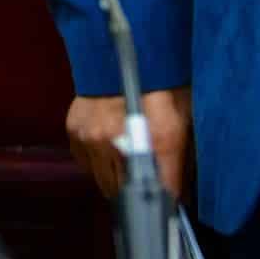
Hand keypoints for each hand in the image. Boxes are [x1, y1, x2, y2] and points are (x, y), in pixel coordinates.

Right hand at [67, 88, 192, 201]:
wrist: (119, 53)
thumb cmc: (159, 84)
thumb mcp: (184, 117)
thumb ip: (184, 156)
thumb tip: (181, 193)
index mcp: (160, 138)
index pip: (164, 189)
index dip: (169, 200)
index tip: (170, 205)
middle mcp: (120, 142)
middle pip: (129, 192)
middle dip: (139, 192)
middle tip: (147, 183)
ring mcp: (93, 137)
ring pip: (104, 182)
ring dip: (116, 180)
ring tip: (127, 167)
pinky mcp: (75, 132)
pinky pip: (86, 164)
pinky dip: (97, 163)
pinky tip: (108, 150)